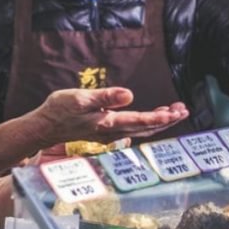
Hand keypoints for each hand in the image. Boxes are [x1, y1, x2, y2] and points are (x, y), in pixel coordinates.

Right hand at [32, 88, 188, 146]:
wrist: (44, 127)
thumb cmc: (59, 110)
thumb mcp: (80, 98)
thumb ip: (105, 97)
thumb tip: (129, 95)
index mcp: (108, 123)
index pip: (140, 121)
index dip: (160, 118)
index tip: (176, 113)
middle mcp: (112, 132)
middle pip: (146, 128)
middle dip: (167, 120)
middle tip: (184, 110)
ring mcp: (109, 134)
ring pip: (141, 129)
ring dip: (159, 122)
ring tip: (175, 111)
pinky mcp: (106, 131)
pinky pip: (133, 129)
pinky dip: (147, 123)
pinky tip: (153, 117)